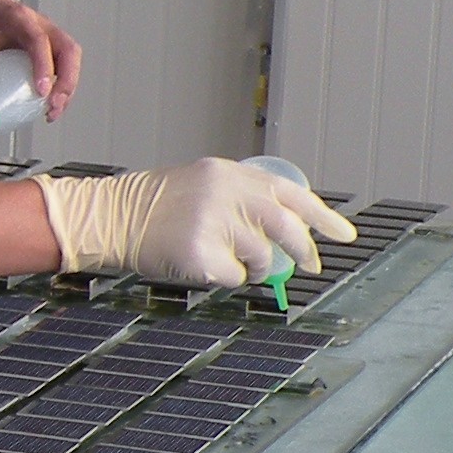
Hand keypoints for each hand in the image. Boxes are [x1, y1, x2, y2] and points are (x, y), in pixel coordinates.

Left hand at [0, 0, 83, 118]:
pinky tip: (50, 104)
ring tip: (53, 111)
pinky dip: (63, 86)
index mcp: (17, 17)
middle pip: (67, 50)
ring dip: (68, 87)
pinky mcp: (52, 47)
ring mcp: (51, 35)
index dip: (43, 65)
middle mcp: (41, 24)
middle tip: (53, 106)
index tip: (41, 91)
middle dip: (66, 81)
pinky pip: (66, 66)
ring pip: (72, 59)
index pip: (38, 39)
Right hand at [37, 160, 353, 285]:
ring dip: (253, 267)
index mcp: (230, 174)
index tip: (345, 236)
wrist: (107, 217)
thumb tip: (287, 235)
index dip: (322, 217)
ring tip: (228, 260)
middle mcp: (225, 194)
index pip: (290, 193)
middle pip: (285, 227)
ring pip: (260, 258)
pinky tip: (202, 265)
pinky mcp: (200, 254)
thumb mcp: (203, 184)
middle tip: (312, 266)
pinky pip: (233, 277)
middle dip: (303, 250)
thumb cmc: (153, 206)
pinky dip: (226, 278)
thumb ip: (242, 199)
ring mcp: (212, 223)